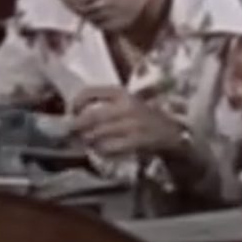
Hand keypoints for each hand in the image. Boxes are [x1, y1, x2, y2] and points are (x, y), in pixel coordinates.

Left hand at [72, 87, 187, 158]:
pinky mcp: (136, 141)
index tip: (71, 112)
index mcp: (121, 92)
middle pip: (91, 116)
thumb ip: (104, 105)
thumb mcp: (126, 102)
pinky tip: (100, 150)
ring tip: (85, 142)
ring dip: (88, 140)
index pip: (90, 92)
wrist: (171, 131)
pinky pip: (110, 147)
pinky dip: (101, 150)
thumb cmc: (143, 116)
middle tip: (71, 133)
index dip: (76, 102)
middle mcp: (126, 106)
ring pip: (98, 133)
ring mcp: (132, 124)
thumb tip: (75, 115)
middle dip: (78, 126)